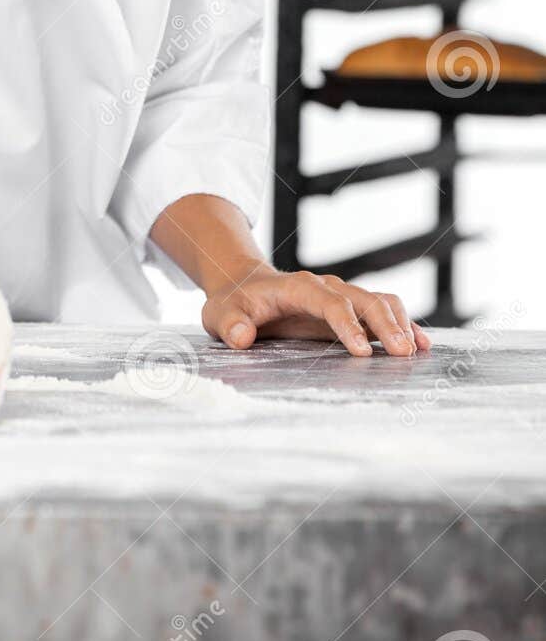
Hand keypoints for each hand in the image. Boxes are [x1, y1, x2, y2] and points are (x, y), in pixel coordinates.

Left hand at [202, 265, 431, 357]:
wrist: (242, 287)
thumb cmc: (233, 303)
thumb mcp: (219, 314)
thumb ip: (229, 324)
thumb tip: (241, 337)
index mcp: (297, 287)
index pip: (328, 300)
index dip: (347, 323)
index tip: (361, 350)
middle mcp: (325, 288)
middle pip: (363, 298)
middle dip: (385, 324)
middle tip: (403, 354)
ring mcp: (340, 298)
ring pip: (379, 301)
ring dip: (400, 323)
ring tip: (417, 352)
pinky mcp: (348, 312)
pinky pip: (382, 312)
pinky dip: (403, 325)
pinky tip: (421, 345)